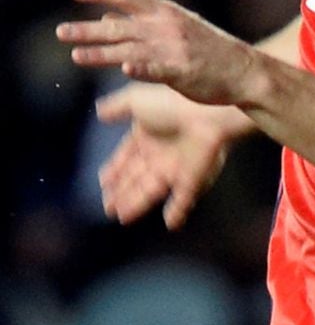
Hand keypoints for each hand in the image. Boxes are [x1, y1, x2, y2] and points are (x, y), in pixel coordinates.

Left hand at [57, 0, 265, 106]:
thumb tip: (104, 15)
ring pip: (130, 49)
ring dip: (101, 53)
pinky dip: (142, 68)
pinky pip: (158, 70)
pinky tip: (126, 70)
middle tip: (60, 32)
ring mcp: (174, 49)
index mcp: (165, 12)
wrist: (245, 70)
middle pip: (120, 25)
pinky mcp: (183, 71)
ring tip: (76, 55)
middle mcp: (167, 27)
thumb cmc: (208, 49)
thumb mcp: (176, 27)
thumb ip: (140, 22)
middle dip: (87, 30)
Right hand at [95, 82, 235, 228]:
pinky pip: (183, 199)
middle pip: (136, 178)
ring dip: (136, 204)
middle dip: (121, 193)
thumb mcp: (136, 100)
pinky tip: (171, 224)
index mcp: (148, 136)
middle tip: (108, 208)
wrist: (206, 114)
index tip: (104, 183)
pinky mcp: (190, 180)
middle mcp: (160, 154)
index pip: (127, 157)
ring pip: (151, 191)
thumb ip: (117, 107)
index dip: (115, 170)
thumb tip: (99, 112)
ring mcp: (176, 168)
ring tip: (122, 217)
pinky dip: (177, 212)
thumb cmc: (171, 104)